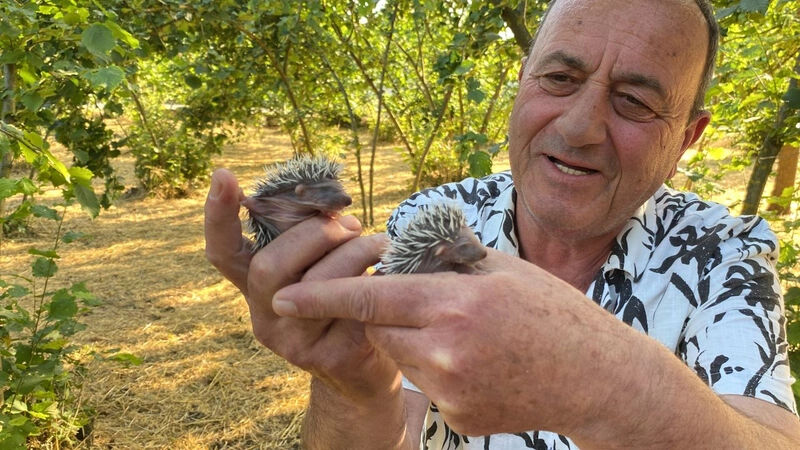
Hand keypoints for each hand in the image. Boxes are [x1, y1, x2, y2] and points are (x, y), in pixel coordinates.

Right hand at [204, 168, 400, 401]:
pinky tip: (389, 276)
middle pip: (269, 264)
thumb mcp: (319, 264)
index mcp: (255, 286)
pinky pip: (352, 307)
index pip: (223, 252)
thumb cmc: (342, 297)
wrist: (364, 367)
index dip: (218, 216)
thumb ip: (310, 238)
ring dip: (354, 252)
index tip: (223, 175)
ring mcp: (293, 342)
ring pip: (317, 285)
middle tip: (351, 225)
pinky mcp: (329, 357)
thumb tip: (326, 203)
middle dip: (315, 233)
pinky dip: (375, 281)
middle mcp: (264, 315)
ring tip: (378, 244)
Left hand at [271, 248, 635, 436]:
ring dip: (414, 343)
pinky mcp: (459, 417)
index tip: (281, 299)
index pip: (371, 298)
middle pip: (379, 332)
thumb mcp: (501, 267)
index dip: (322, 297)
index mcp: (454, 303)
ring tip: (465, 335)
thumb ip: (444, 258)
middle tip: (425, 306)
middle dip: (387, 317)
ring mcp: (453, 390)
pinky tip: (480, 364)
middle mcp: (446, 350)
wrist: (596, 376)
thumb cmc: (552, 310)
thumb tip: (400, 248)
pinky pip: (428, 386)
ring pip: (402, 359)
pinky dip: (440, 371)